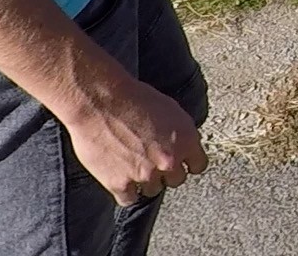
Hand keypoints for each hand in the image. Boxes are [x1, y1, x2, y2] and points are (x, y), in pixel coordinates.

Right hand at [60, 74, 208, 205]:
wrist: (99, 102)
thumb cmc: (132, 98)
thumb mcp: (169, 109)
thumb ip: (179, 133)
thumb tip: (181, 145)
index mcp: (186, 140)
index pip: (198, 165)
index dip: (188, 163)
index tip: (182, 163)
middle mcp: (169, 161)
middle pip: (176, 180)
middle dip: (166, 171)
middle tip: (153, 161)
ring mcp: (145, 174)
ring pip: (153, 190)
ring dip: (146, 181)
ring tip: (133, 166)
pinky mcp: (119, 184)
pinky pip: (129, 199)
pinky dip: (126, 192)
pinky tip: (121, 181)